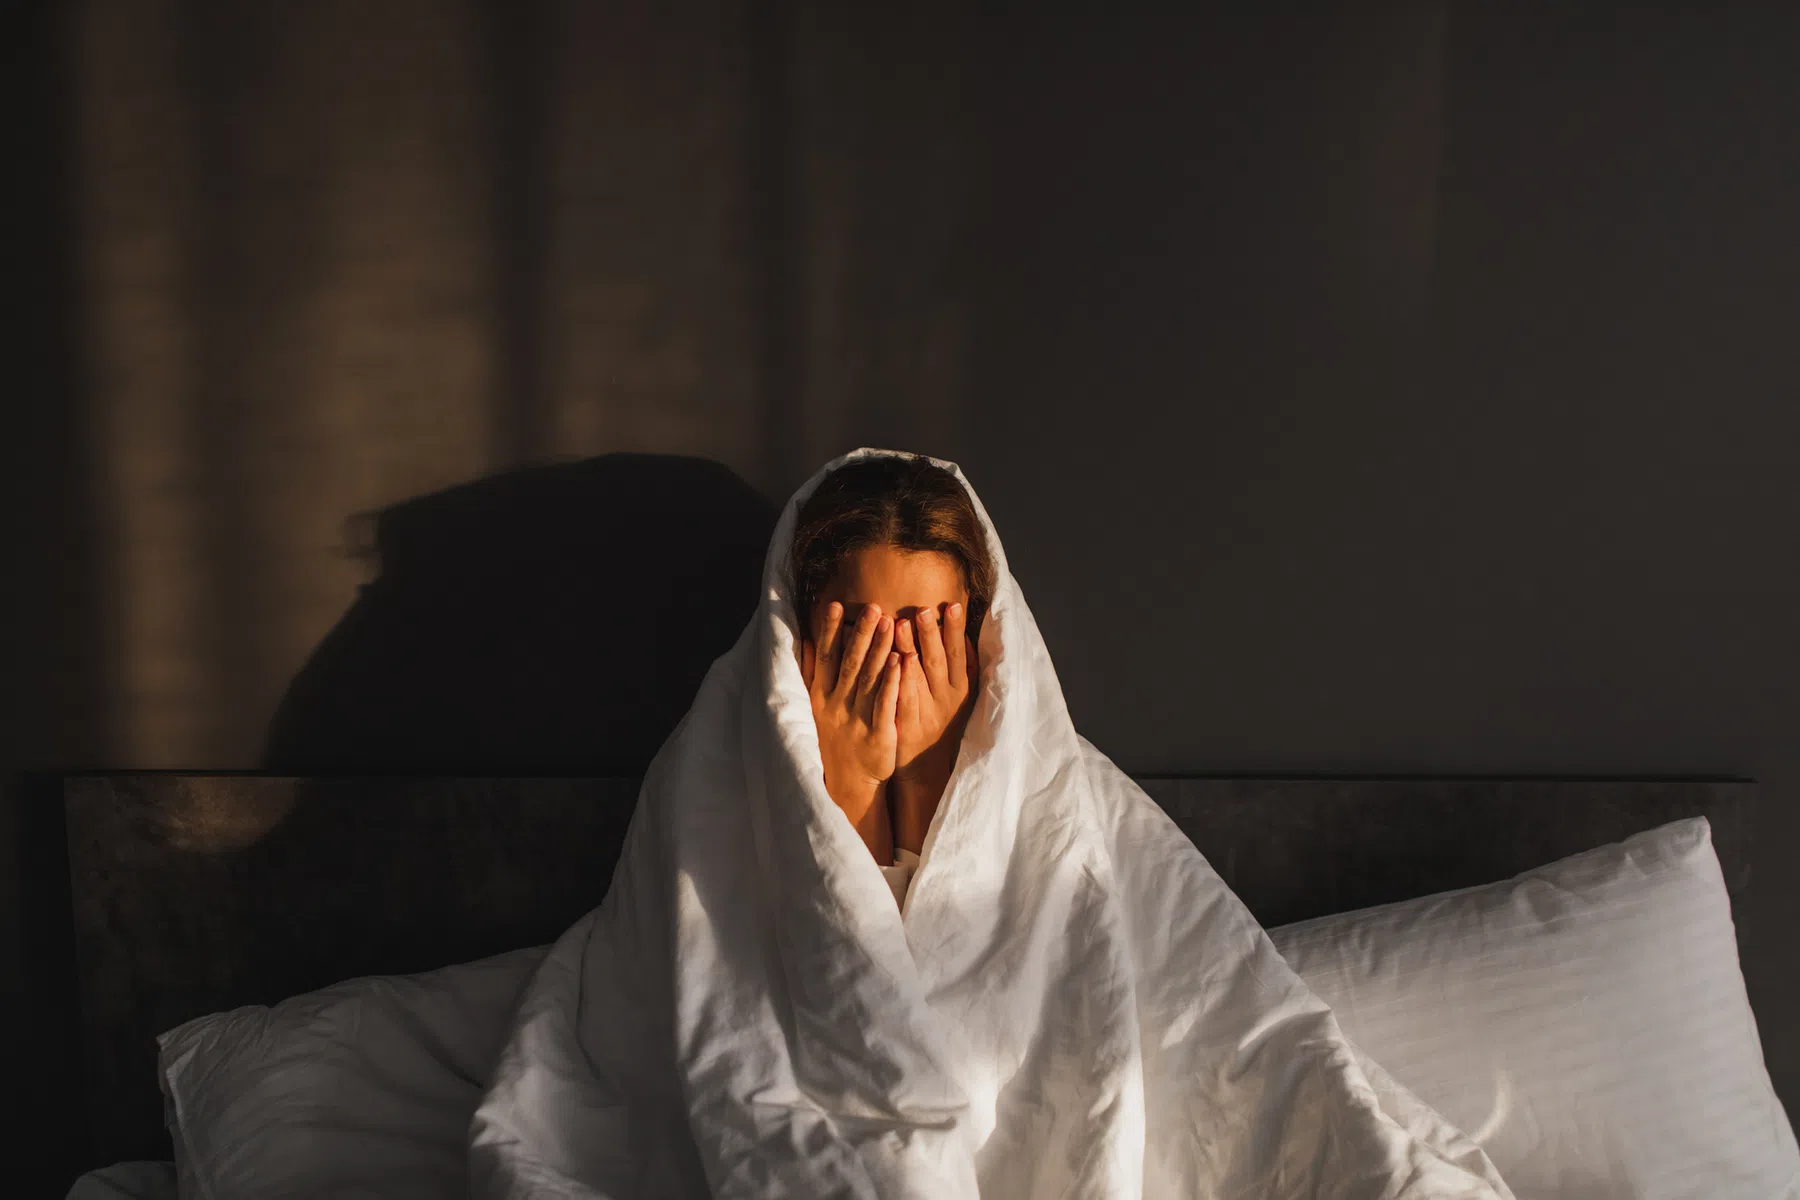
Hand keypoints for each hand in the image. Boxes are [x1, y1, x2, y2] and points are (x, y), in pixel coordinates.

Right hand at [801, 600, 900, 858]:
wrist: (849, 781)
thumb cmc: (836, 737)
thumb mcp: (819, 706)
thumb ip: (814, 674)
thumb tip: (808, 642)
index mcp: (822, 695)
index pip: (826, 657)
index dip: (830, 631)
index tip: (835, 605)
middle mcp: (837, 704)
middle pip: (850, 662)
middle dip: (861, 634)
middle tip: (874, 607)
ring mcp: (856, 719)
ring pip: (869, 679)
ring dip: (879, 650)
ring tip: (890, 623)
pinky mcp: (877, 734)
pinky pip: (885, 704)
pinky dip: (893, 682)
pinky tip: (902, 660)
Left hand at [892, 601, 976, 822]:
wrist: (926, 767)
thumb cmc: (941, 723)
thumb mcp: (958, 697)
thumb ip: (961, 667)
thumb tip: (964, 634)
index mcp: (960, 689)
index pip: (959, 654)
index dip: (956, 630)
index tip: (952, 605)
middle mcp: (947, 700)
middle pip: (940, 661)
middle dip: (932, 633)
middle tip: (923, 608)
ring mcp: (927, 714)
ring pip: (920, 677)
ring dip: (911, 648)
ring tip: (901, 622)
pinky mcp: (908, 728)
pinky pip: (904, 701)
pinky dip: (900, 681)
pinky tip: (893, 662)